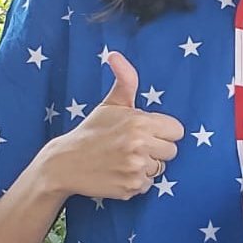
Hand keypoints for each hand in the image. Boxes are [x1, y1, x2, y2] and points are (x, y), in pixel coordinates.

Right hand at [47, 51, 183, 200]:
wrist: (65, 163)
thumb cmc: (92, 131)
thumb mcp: (110, 104)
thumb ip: (125, 80)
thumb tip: (116, 54)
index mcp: (139, 122)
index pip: (176, 131)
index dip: (163, 132)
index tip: (147, 133)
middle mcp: (140, 145)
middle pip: (171, 151)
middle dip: (156, 150)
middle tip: (132, 147)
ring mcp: (136, 168)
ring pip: (160, 169)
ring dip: (146, 166)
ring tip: (124, 159)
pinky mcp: (131, 187)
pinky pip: (148, 185)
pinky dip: (136, 182)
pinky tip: (119, 173)